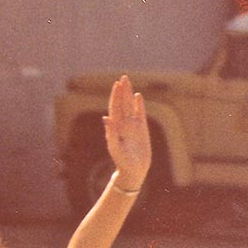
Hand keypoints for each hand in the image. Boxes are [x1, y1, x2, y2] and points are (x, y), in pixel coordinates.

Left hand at [102, 74, 150, 189]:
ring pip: (131, 106)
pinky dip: (139, 105)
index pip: (115, 107)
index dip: (115, 96)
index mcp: (115, 127)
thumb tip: (105, 117)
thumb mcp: (114, 147)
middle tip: (123, 77)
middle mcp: (123, 124)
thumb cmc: (121, 161)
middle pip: (122, 103)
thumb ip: (110, 132)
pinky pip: (141, 114)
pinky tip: (138, 96)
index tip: (116, 84)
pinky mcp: (142, 129)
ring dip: (129, 94)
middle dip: (122, 91)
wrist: (133, 170)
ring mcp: (133, 126)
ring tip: (128, 82)